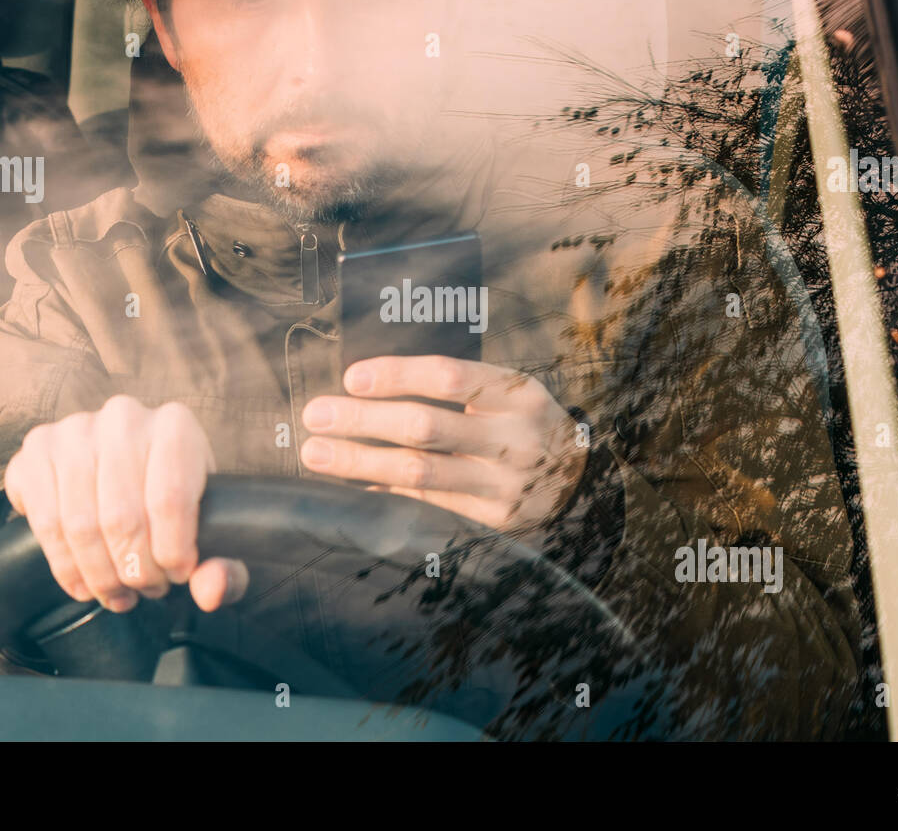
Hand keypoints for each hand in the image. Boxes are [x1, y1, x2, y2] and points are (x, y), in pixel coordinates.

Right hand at [3, 395, 248, 613]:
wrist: (131, 467)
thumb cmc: (176, 500)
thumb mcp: (209, 530)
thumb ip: (224, 567)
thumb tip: (211, 589)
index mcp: (175, 425)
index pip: (169, 500)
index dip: (172, 553)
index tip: (177, 576)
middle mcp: (122, 417)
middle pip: (121, 517)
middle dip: (134, 571)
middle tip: (145, 590)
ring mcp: (74, 430)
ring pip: (80, 525)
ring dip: (99, 574)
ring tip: (118, 592)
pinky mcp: (37, 449)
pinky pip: (44, 522)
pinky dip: (65, 566)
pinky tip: (84, 583)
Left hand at [299, 356, 587, 530]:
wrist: (581, 481)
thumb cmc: (523, 424)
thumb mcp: (507, 394)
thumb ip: (457, 387)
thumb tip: (370, 384)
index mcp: (517, 395)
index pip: (451, 377)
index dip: (397, 375)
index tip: (351, 377)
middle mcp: (512, 440)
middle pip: (426, 427)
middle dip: (364, 420)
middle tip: (316, 415)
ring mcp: (503, 485)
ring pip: (420, 473)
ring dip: (361, 462)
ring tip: (317, 454)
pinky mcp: (492, 522)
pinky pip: (426, 506)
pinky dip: (384, 493)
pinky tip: (350, 485)